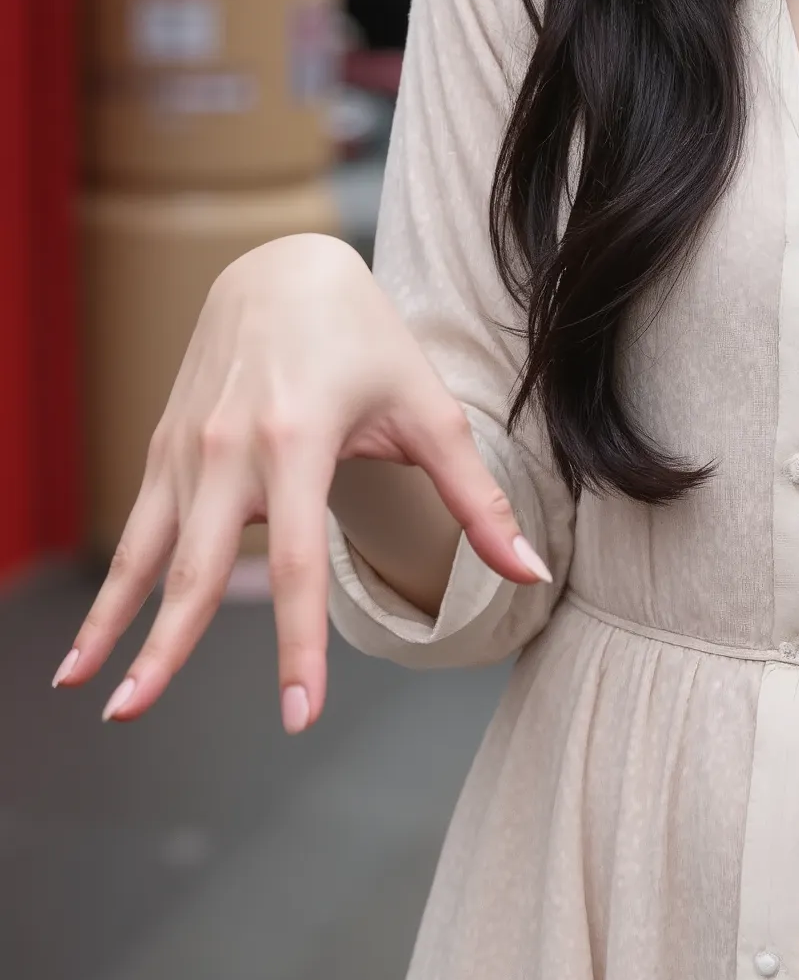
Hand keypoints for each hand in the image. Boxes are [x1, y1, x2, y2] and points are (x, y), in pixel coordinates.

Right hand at [53, 235, 549, 733]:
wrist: (282, 265)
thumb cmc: (365, 338)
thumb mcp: (430, 412)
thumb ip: (478, 501)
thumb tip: (533, 572)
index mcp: (298, 443)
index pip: (297, 566)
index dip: (298, 646)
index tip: (298, 712)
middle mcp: (229, 449)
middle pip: (194, 569)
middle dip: (162, 649)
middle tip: (133, 714)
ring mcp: (187, 447)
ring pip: (143, 552)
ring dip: (109, 621)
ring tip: (84, 687)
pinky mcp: (164, 445)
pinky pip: (138, 526)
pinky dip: (114, 582)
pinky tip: (98, 635)